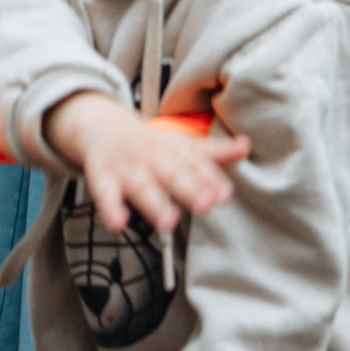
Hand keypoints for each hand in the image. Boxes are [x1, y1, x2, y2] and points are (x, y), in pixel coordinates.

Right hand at [44, 92, 250, 235]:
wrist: (102, 127)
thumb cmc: (151, 144)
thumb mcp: (183, 145)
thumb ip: (215, 152)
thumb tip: (246, 146)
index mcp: (174, 149)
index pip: (195, 165)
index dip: (210, 179)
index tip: (224, 193)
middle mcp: (153, 158)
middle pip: (172, 175)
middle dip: (189, 189)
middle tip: (205, 204)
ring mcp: (128, 169)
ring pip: (142, 188)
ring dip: (154, 204)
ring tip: (169, 221)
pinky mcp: (103, 180)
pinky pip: (105, 196)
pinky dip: (111, 209)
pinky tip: (118, 223)